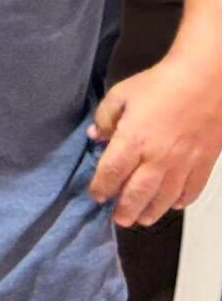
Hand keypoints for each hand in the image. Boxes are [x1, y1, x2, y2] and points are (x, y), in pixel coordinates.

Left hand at [87, 56, 221, 227]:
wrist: (206, 80)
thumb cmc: (159, 84)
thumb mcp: (121, 95)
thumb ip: (105, 118)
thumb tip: (95, 137)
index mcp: (132, 141)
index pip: (111, 173)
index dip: (102, 188)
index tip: (97, 195)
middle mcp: (157, 159)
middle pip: (137, 193)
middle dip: (125, 209)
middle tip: (119, 219)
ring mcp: (183, 164)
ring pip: (165, 197)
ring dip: (152, 211)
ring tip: (142, 219)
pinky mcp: (204, 162)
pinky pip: (192, 189)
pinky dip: (182, 200)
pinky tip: (174, 204)